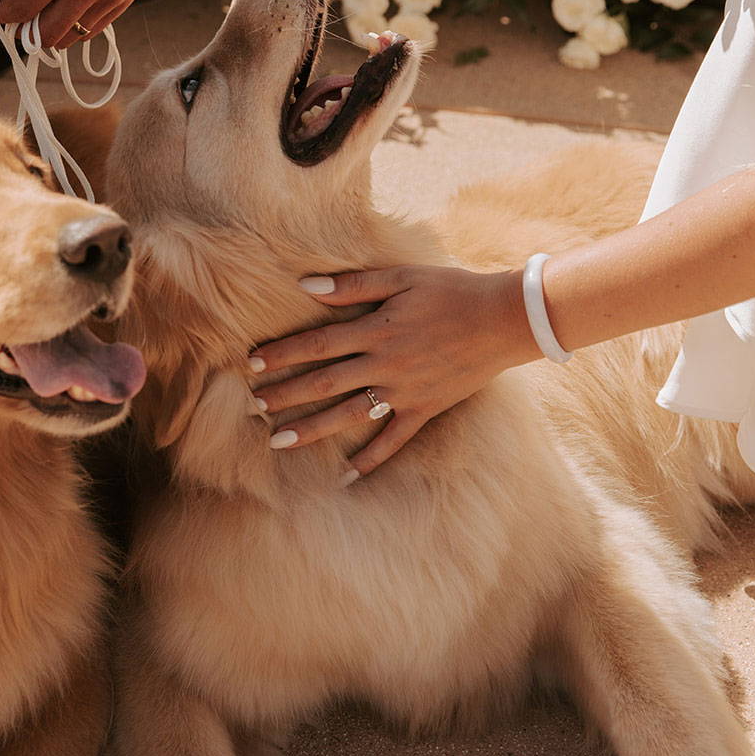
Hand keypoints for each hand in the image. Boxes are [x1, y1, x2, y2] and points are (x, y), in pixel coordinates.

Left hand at [250, 265, 539, 477]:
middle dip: (285, 395)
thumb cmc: (452, 290)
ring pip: (348, 415)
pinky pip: (393, 440)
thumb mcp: (402, 276)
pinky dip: (370, 461)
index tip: (251, 363)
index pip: (317, 344)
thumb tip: (305, 285)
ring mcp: (404, 391)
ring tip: (277, 442)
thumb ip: (353, 285)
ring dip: (311, 430)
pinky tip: (345, 479)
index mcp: (376, 330)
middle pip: (323, 383)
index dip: (282, 354)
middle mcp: (384, 364)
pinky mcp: (424, 409)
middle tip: (252, 407)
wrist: (503, 319)